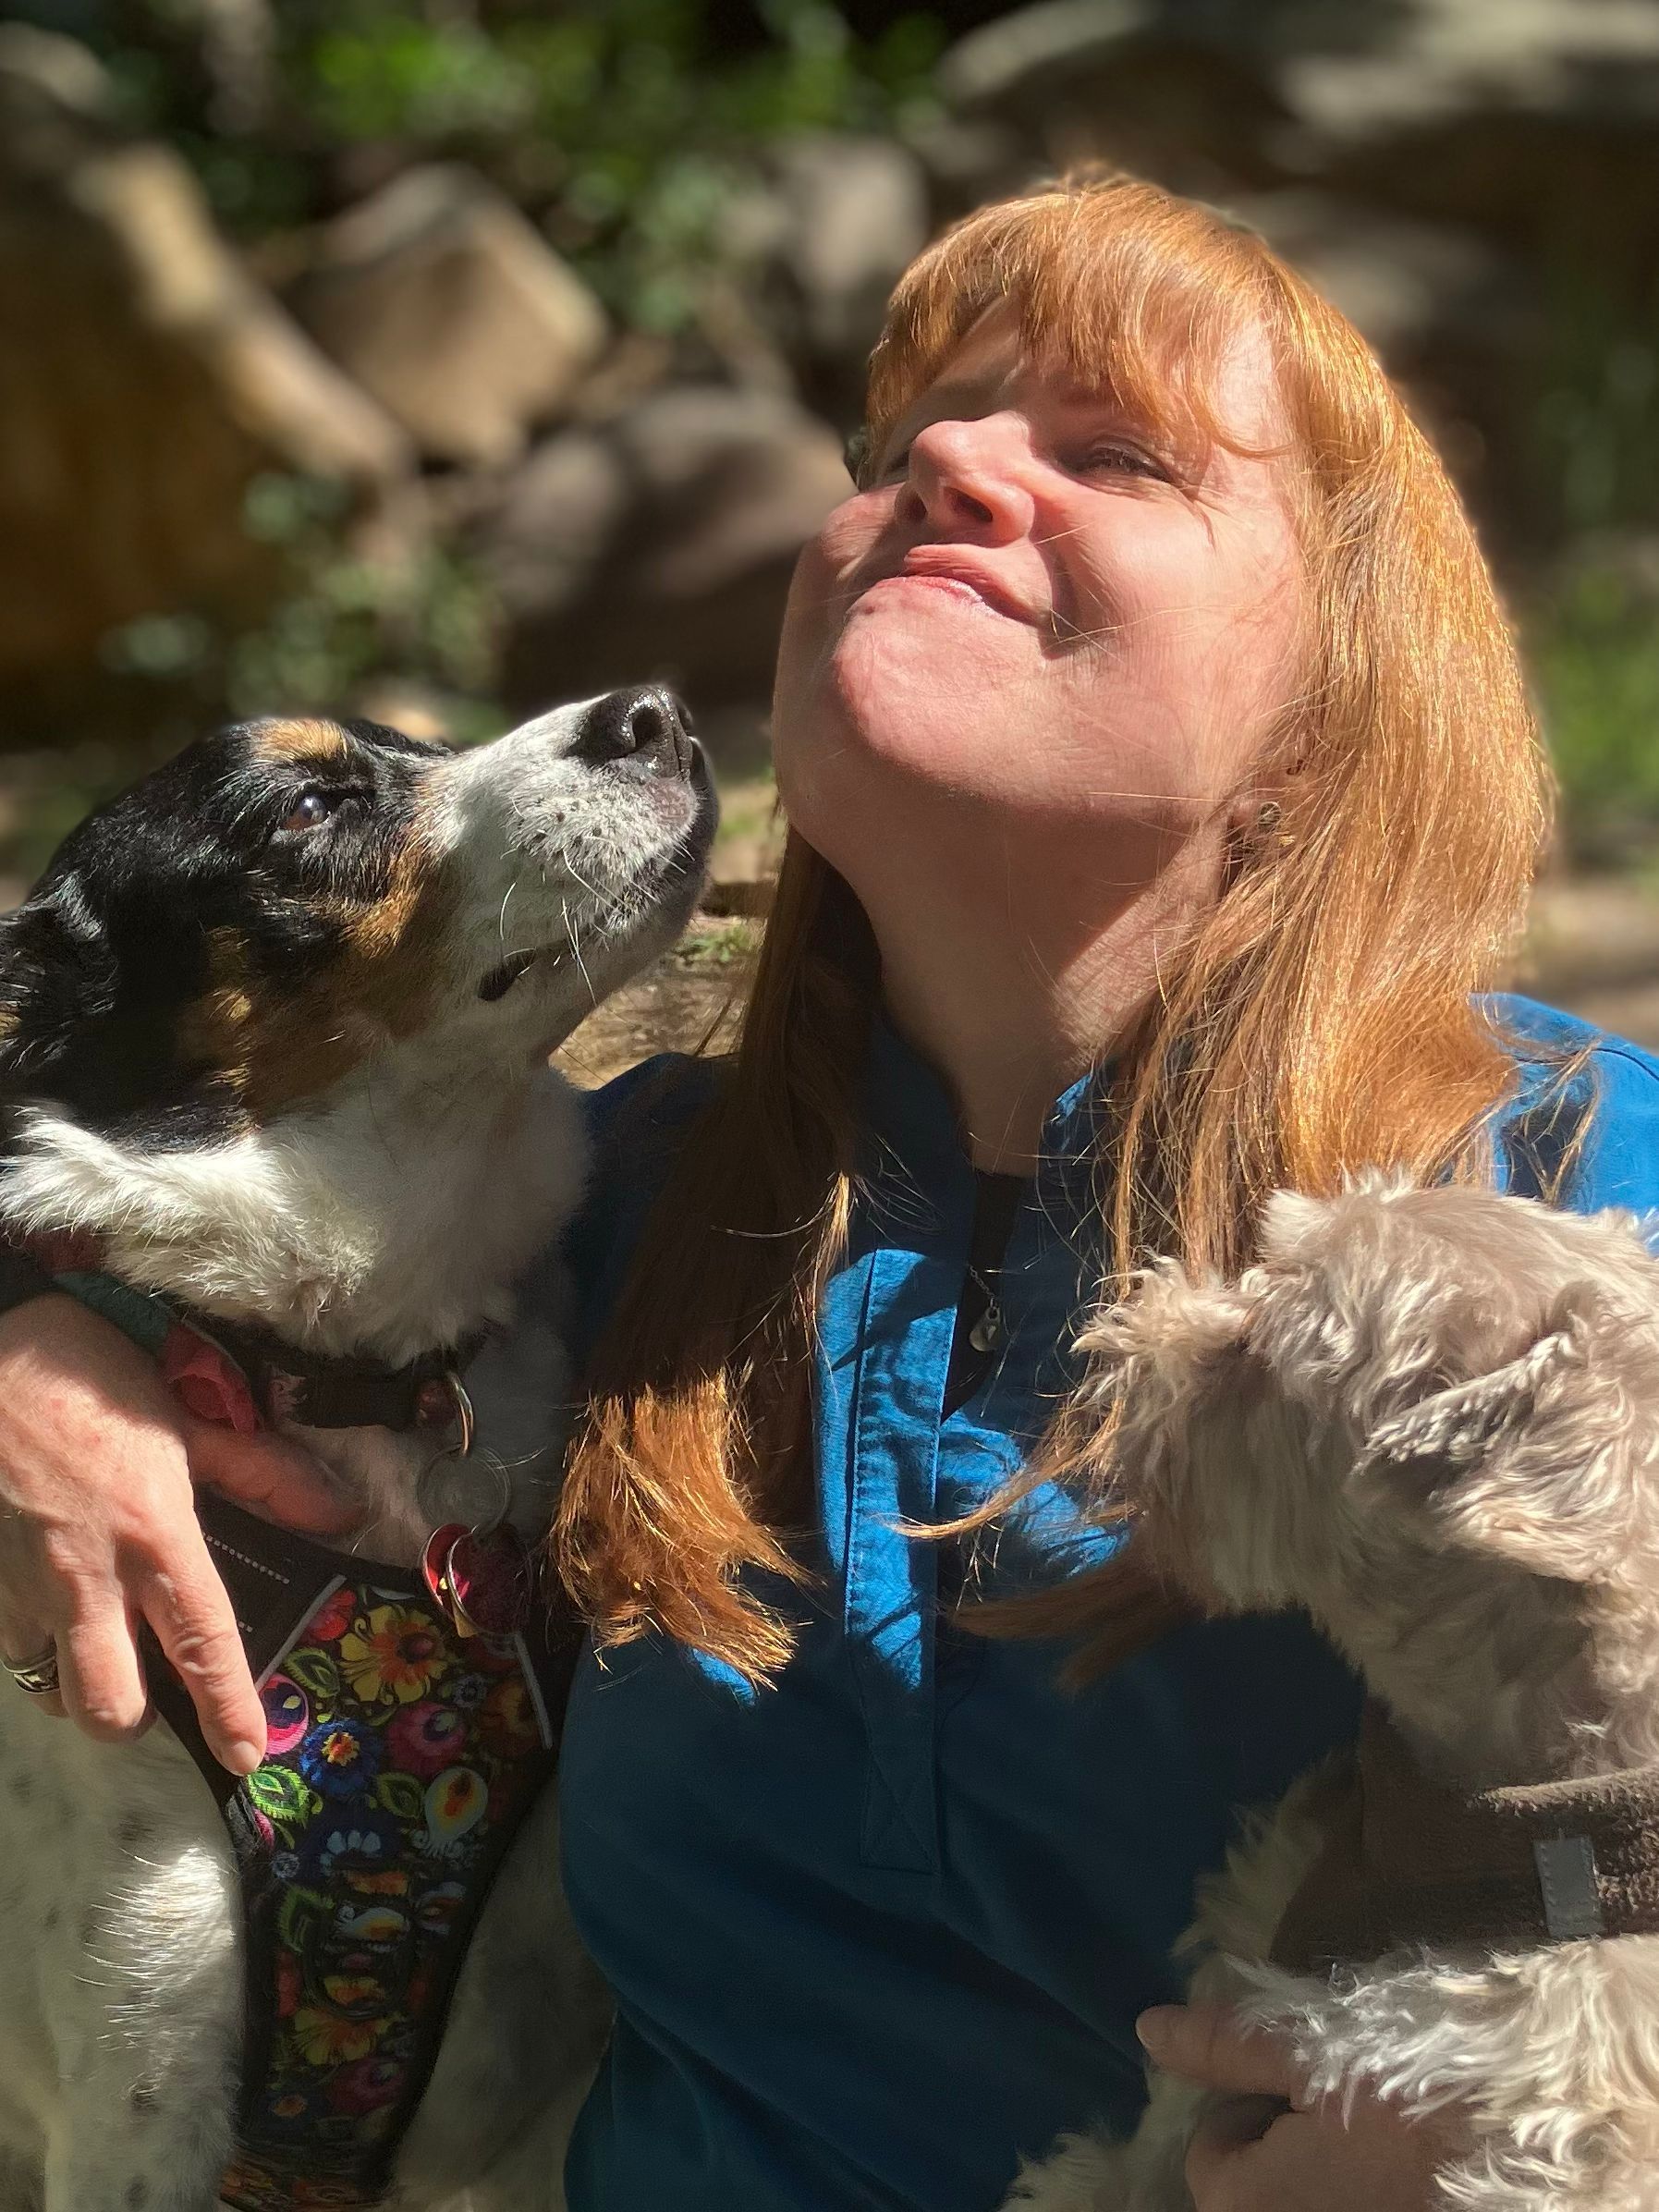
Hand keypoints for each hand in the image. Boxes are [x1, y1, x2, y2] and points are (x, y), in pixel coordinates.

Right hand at [0, 1294, 359, 1770]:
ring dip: (81, 1683)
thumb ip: (266, 1474)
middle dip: (134, 1717)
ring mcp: (23, 1588)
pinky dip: (38, 1642)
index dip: (227, 1709)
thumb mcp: (193, 1419)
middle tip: (153, 1684)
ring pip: (53, 1690)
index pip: (201, 1644)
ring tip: (102, 1642)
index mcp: (155, 1535)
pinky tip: (54, 1602)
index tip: (248, 1759)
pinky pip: (13, 1647)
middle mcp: (88, 1577)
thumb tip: (341, 1513)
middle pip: (110, 1706)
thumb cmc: (96, 1379)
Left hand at [1136, 2001, 1459, 2211]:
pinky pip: (1351, 2208)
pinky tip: (1407, 2176)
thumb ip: (1225, 2046)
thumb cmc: (1411, 2082)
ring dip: (1328, 2177)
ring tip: (1383, 2143)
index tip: (1311, 2087)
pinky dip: (1365, 2193)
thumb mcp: (1312, 2047)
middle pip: (1253, 2189)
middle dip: (1284, 2151)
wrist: (1533, 2131)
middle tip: (1349, 2114)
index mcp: (1247, 2204)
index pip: (1211, 2152)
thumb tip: (1147, 2029)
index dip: (1255, 2109)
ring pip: (1301, 2201)